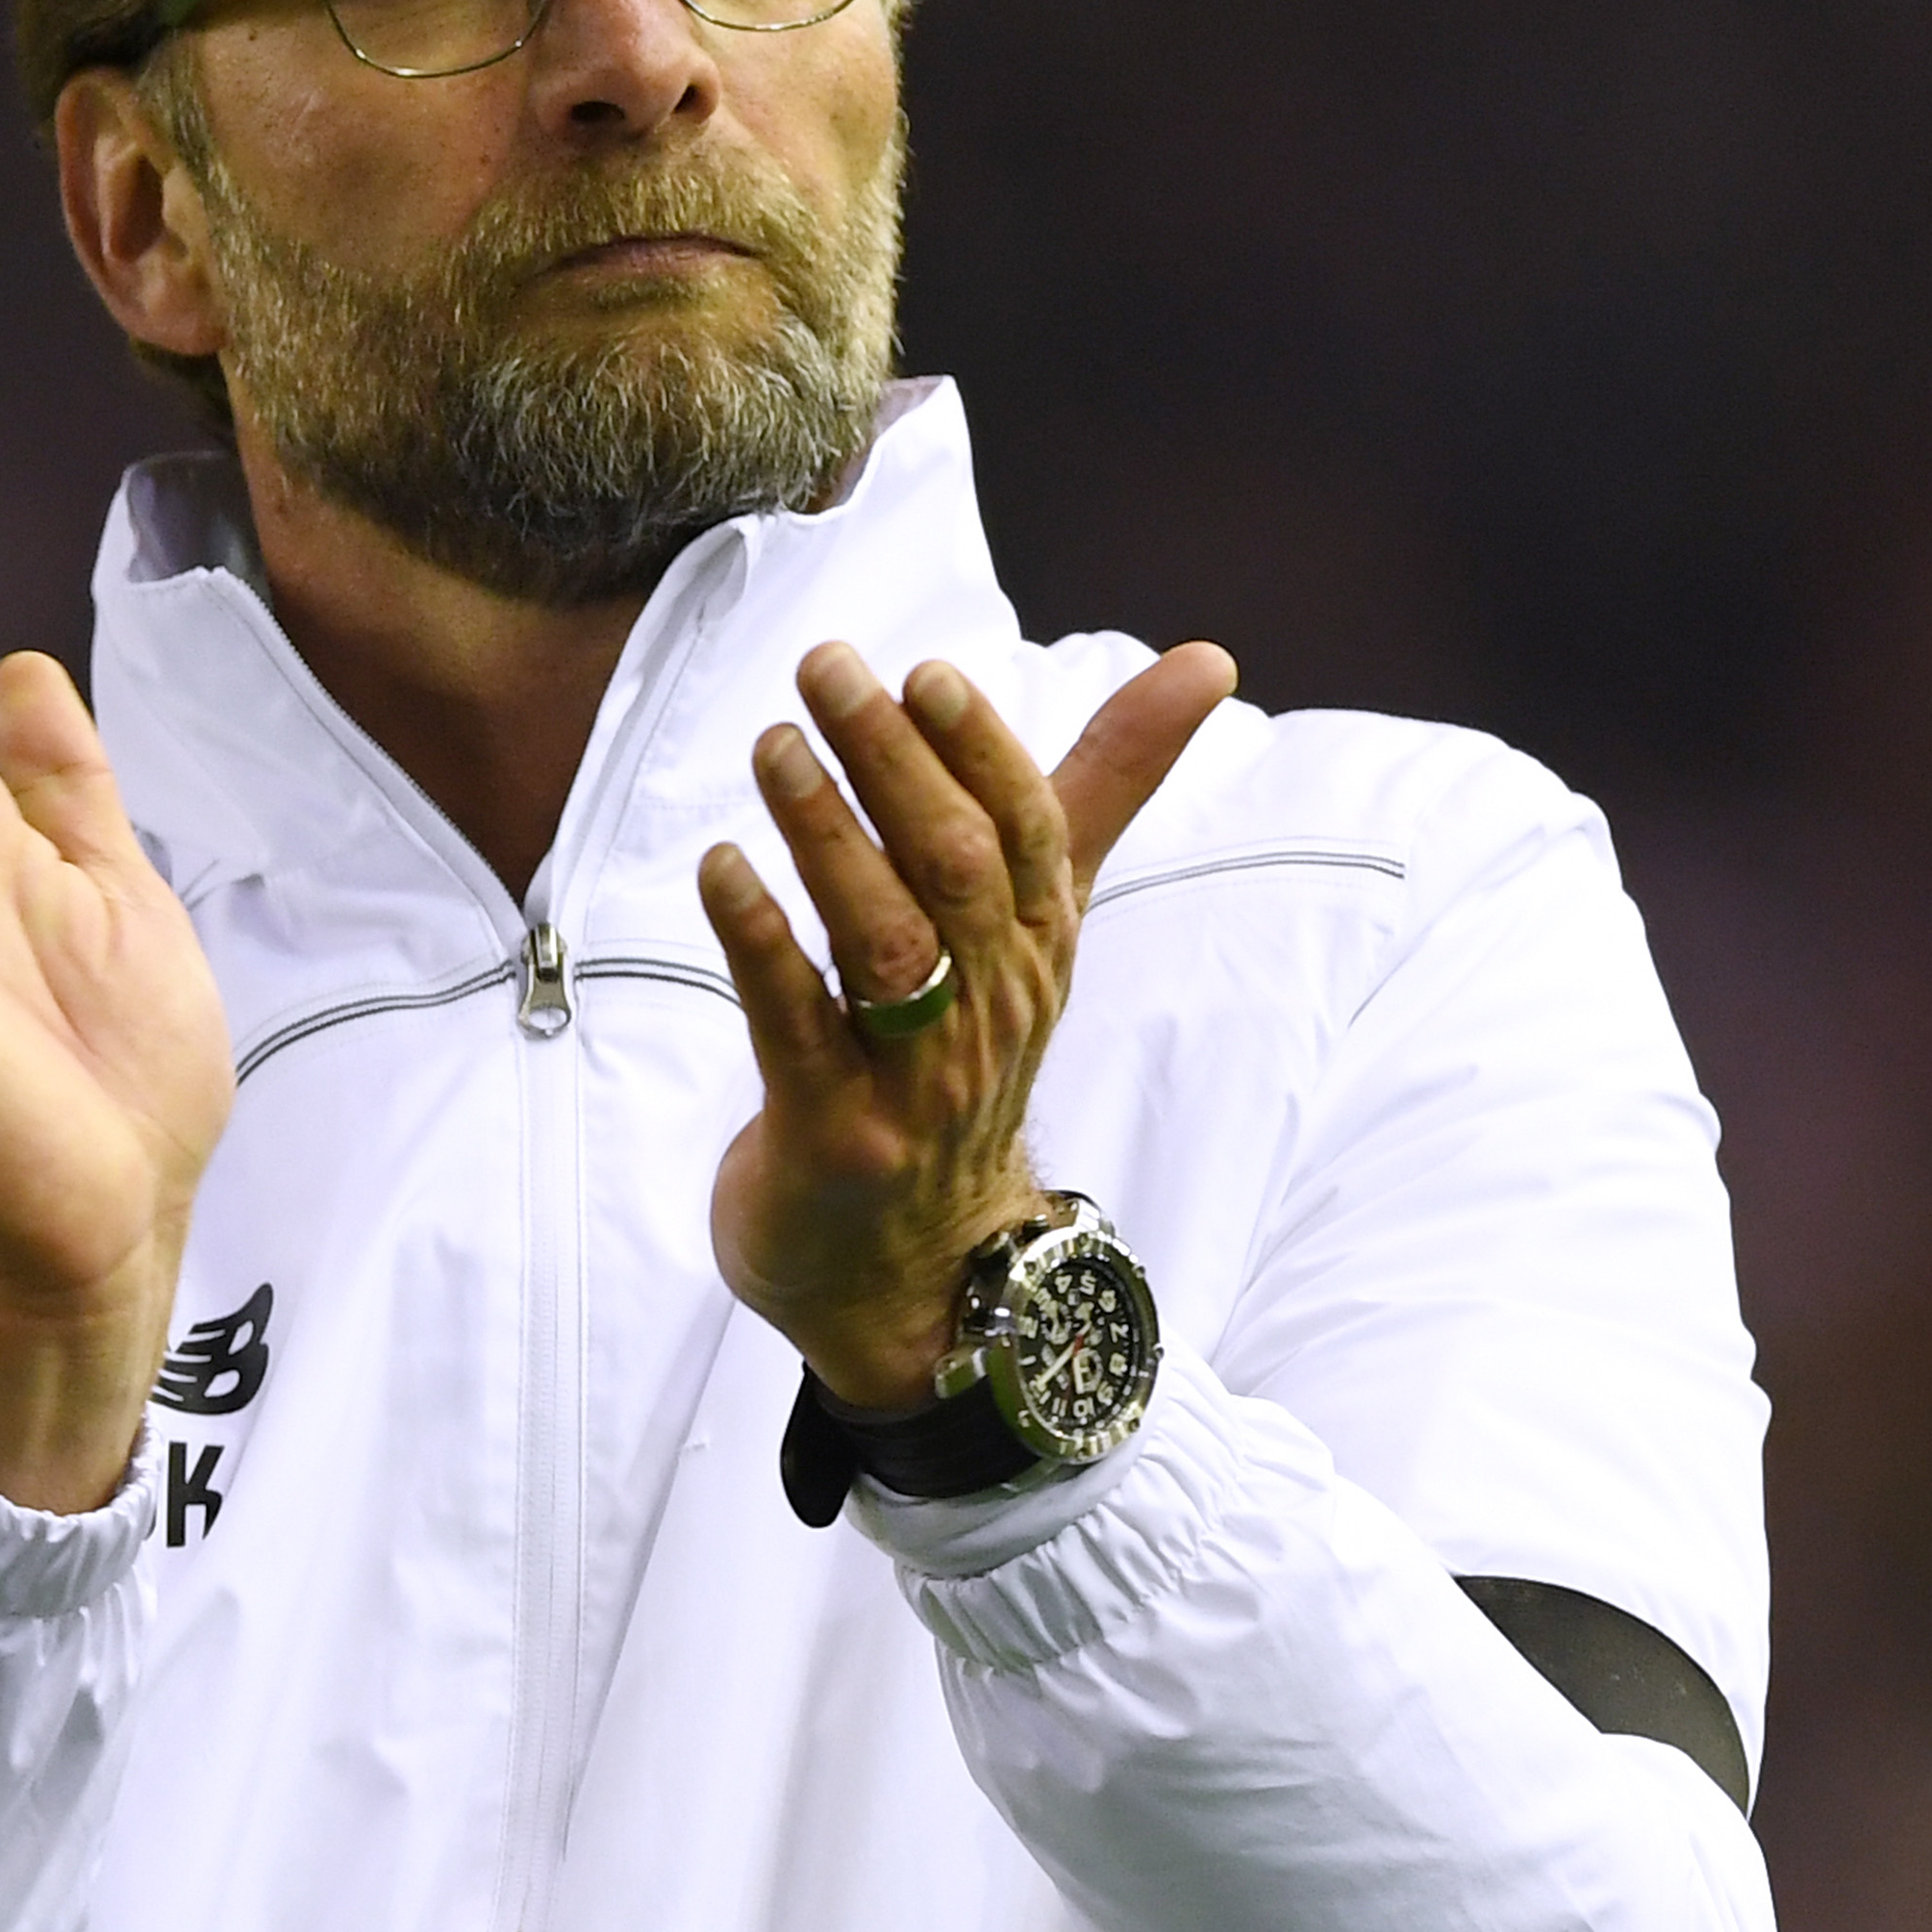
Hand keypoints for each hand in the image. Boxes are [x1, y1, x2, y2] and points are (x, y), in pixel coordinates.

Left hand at [695, 640, 1235, 1404]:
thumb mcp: (1035, 926)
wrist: (916, 1270)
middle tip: (823, 670)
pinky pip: (797, 1024)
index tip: (926, 673)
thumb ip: (1102, 786)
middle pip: (956, 871)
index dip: (983, 753)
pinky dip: (759, 939)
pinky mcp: (833, 1134)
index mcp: (1040, 951)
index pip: (1033, 835)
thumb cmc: (960, 1061)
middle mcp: (992, 1010)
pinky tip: (722, 865)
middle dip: (893, 763)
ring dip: (827, 833)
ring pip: (884, 941)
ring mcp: (915, 1081)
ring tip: (773, 747)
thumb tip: (1209, 661)